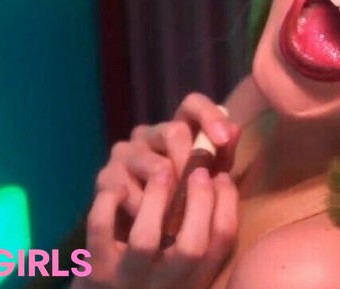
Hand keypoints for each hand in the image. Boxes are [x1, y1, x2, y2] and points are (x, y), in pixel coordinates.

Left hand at [78, 168, 238, 288]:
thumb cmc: (151, 282)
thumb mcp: (182, 270)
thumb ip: (198, 236)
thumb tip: (216, 185)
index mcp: (196, 280)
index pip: (222, 242)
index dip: (227, 203)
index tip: (222, 177)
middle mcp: (167, 285)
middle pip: (192, 246)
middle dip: (200, 201)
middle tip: (198, 171)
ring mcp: (128, 279)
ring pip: (144, 239)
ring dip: (156, 200)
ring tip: (162, 173)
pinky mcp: (96, 272)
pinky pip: (100, 232)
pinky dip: (108, 205)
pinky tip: (118, 191)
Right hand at [95, 91, 243, 223]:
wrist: (145, 234)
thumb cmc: (183, 199)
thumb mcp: (208, 177)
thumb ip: (222, 154)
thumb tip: (233, 131)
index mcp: (176, 129)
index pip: (192, 104)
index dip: (209, 116)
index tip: (224, 139)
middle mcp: (147, 134)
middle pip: (173, 132)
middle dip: (194, 161)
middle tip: (203, 187)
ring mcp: (123, 155)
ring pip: (154, 165)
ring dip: (175, 191)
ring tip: (187, 212)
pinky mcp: (106, 180)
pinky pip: (130, 191)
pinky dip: (149, 209)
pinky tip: (158, 223)